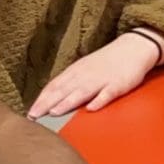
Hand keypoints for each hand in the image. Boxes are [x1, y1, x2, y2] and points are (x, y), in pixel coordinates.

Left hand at [28, 33, 162, 118]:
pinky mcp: (118, 84)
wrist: (134, 47)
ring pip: (82, 91)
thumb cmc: (108, 61)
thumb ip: (71, 83)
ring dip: (68, 102)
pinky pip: (108, 93)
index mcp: (76, 71)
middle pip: (64, 90)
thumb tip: (52, 99)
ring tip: (55, 112)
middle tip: (34, 116)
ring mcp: (102, 79)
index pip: (55, 85)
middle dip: (47, 103)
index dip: (41, 99)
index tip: (30, 112)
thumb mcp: (85, 68)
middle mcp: (86, 75)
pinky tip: (91, 108)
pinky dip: (99, 100)